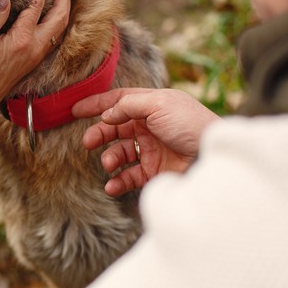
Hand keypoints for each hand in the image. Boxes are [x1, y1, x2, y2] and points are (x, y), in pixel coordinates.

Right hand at [0, 0, 71, 144]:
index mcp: (21, 40)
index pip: (38, 6)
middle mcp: (35, 47)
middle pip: (60, 16)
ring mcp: (38, 53)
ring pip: (61, 26)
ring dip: (65, 4)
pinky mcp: (36, 57)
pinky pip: (55, 34)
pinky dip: (59, 17)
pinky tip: (54, 9)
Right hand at [72, 88, 218, 196]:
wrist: (213, 156)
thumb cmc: (191, 124)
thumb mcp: (159, 104)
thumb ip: (129, 106)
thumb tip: (106, 115)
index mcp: (151, 106)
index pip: (118, 101)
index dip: (97, 104)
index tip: (75, 110)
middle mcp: (150, 127)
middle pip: (115, 129)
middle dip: (99, 134)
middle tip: (87, 142)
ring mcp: (152, 150)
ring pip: (120, 153)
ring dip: (110, 159)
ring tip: (109, 164)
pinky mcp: (155, 172)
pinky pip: (129, 177)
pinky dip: (118, 182)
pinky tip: (112, 185)